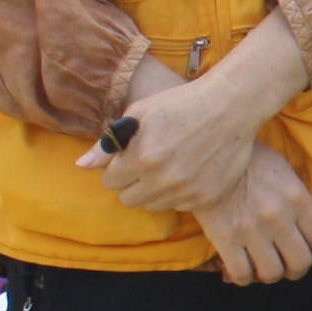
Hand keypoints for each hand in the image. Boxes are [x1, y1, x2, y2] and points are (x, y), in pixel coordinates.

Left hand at [86, 24, 309, 215]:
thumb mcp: (138, 114)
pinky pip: (180, 206)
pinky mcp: (207, 198)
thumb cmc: (181, 104)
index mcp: (141, 158)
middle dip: (132, 183)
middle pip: (128, 199)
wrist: (231, 106)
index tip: (131, 156)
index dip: (117, 167)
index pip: (109, 181)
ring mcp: (187, 192)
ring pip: (153, 205)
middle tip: (149, 163)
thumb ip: (107, 144)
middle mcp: (162, 180)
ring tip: (169, 167)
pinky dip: (180, 193)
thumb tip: (80, 166)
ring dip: (155, 190)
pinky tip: (190, 171)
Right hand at [193, 144, 311, 285]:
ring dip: (270, 275)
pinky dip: (243, 278)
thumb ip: (306, 203)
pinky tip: (242, 268)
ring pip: (272, 272)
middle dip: (296, 269)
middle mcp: (278, 216)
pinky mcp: (223, 236)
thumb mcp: (285, 172)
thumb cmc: (248, 161)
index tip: (308, 252)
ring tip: (264, 267)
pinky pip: (240, 272)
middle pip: (300, 262)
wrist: (205, 151)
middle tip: (287, 266)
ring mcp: (251, 228)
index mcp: (297, 198)